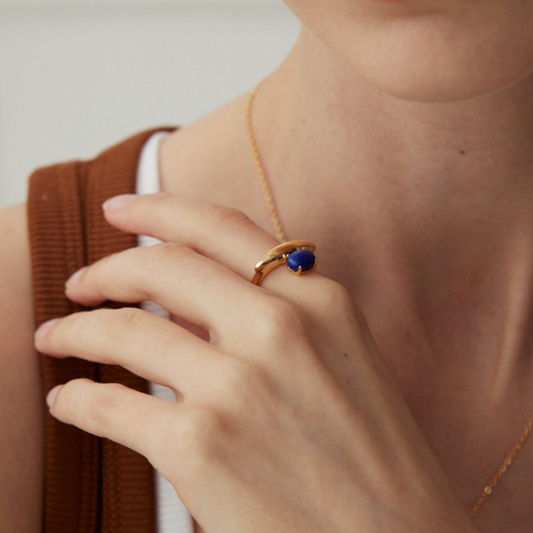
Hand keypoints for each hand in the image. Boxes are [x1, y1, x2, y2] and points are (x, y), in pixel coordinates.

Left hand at [35, 193, 476, 532]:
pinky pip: (112, 407)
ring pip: (126, 331)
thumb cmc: (375, 458)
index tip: (119, 209)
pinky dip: (78, 399)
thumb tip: (193, 305)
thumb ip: (273, 318)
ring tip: (57, 335)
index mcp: (319, 301)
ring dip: (78, 330)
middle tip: (79, 281)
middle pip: (163, 266)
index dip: (159, 210)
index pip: (221, 229)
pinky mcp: (202, 448)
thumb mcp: (339, 360)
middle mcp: (280, 328)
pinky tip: (70, 399)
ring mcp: (239, 385)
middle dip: (107, 268)